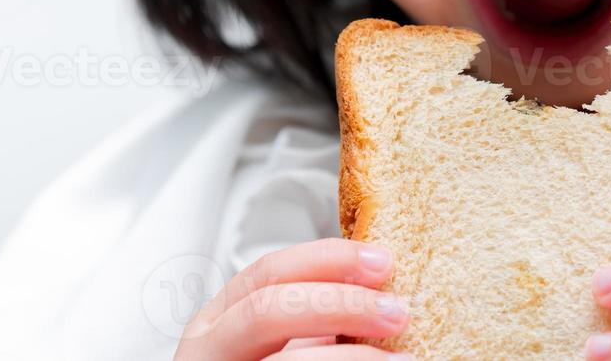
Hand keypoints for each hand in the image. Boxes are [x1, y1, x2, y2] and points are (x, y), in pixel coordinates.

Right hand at [173, 237, 412, 360]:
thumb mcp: (282, 340)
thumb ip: (313, 316)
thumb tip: (379, 292)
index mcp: (220, 318)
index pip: (269, 271)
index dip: (328, 259)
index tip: (381, 262)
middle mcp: (209, 349)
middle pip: (269, 309)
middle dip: (340, 304)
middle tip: (396, 311)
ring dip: (352, 358)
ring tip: (401, 358)